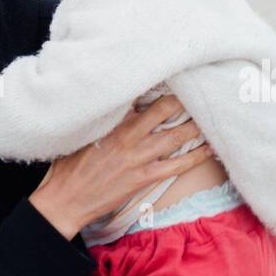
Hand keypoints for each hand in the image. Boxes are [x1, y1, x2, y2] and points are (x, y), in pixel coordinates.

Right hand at [30, 93, 212, 238]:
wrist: (66, 198)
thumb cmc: (69, 165)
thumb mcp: (82, 133)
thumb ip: (103, 118)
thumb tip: (120, 102)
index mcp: (112, 122)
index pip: (139, 96)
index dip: (158, 86)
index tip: (173, 76)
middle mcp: (128, 136)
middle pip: (163, 111)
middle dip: (182, 100)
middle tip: (198, 89)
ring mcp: (138, 158)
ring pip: (174, 137)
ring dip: (194, 126)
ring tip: (209, 115)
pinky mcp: (143, 178)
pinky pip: (176, 166)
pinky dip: (195, 157)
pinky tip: (209, 149)